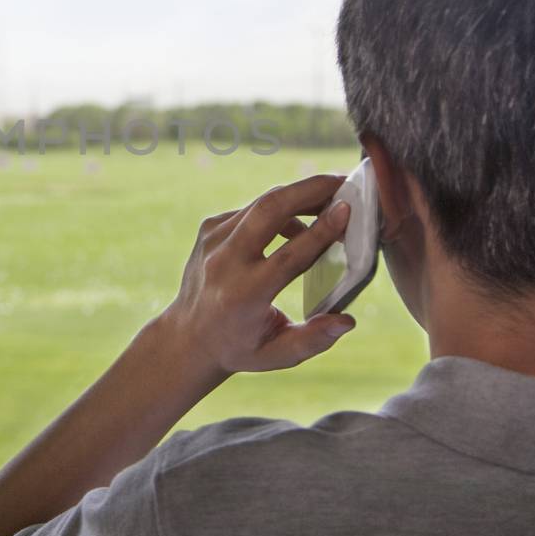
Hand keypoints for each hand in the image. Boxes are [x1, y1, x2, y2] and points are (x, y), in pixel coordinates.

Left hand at [159, 174, 355, 374]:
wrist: (187, 337)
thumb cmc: (239, 347)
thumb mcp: (277, 354)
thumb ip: (313, 340)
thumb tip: (347, 321)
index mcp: (244, 294)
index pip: (288, 255)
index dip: (321, 231)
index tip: (348, 210)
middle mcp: (225, 262)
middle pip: (270, 210)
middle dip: (310, 190)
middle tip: (344, 181)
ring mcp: (213, 240)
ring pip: (262, 203)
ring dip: (300, 195)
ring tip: (331, 200)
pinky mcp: (210, 228)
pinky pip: (252, 209)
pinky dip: (280, 210)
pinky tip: (300, 222)